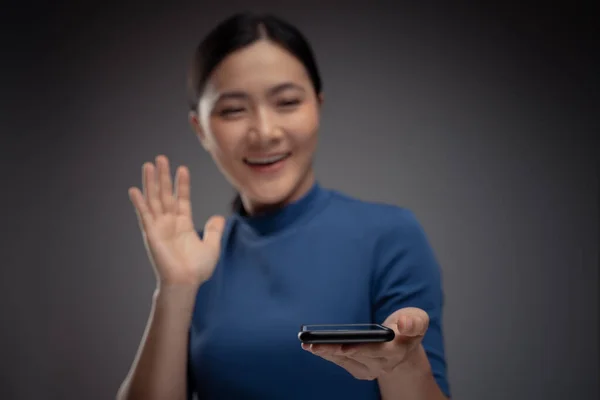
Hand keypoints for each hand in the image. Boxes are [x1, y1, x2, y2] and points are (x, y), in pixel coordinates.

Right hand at [128, 155, 224, 287]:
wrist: (186, 282)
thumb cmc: (197, 269)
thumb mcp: (212, 246)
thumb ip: (214, 230)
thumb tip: (219, 217)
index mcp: (183, 224)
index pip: (181, 198)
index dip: (181, 184)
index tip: (182, 169)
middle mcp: (169, 222)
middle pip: (165, 194)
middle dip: (163, 176)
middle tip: (160, 158)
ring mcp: (159, 227)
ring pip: (154, 200)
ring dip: (150, 183)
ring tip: (148, 165)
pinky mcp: (151, 234)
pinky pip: (144, 215)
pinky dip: (139, 203)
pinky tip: (135, 190)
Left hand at [302, 308, 428, 380]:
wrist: (404, 345)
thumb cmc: (408, 328)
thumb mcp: (417, 320)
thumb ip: (414, 322)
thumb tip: (405, 323)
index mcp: (396, 351)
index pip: (376, 351)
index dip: (360, 349)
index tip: (345, 346)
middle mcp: (381, 364)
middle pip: (355, 357)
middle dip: (335, 350)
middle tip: (315, 344)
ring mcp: (368, 369)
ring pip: (344, 361)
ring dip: (325, 353)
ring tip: (307, 344)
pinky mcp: (357, 368)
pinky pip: (339, 362)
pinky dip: (325, 353)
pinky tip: (311, 346)